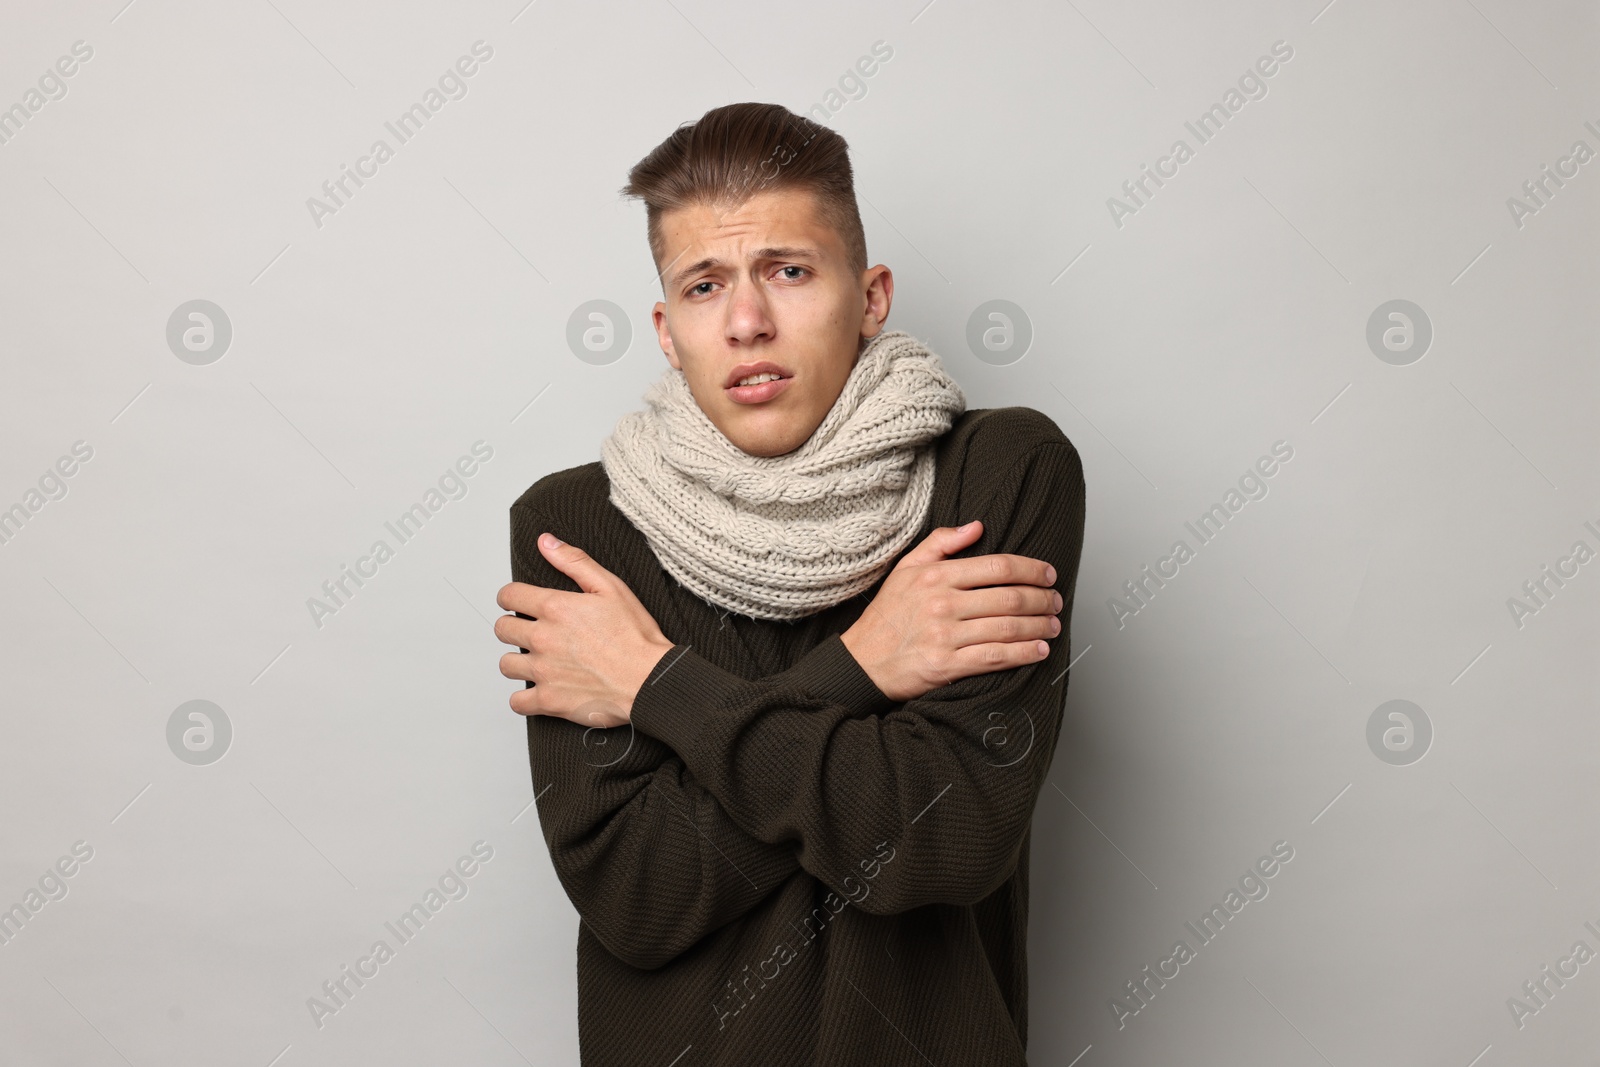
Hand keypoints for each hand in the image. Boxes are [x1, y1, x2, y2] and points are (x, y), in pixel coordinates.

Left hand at [495, 532, 674, 727]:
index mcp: (556, 608)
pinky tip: (539, 690)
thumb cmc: (636, 637)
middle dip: (513, 627)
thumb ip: (574, 561)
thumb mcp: (611, 587)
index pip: (509, 596)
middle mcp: (543, 638)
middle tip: (533, 632)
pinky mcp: (548, 700)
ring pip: (506, 664)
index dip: (512, 597)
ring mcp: (543, 671)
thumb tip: (546, 542)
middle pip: (502, 629)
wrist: (650, 680)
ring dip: (518, 662)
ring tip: (537, 661)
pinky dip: (524, 699)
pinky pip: (517, 702)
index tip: (518, 602)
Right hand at [840, 520, 1061, 701]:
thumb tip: (977, 527)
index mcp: (936, 576)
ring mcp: (945, 635)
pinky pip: (995, 657)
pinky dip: (1023, 654)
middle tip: (1056, 602)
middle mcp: (942, 603)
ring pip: (1007, 627)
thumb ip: (940, 543)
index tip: (1048, 575)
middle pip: (1009, 598)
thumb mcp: (906, 568)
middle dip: (1042, 600)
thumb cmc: (887, 616)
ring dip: (1039, 627)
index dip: (1031, 570)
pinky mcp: (946, 665)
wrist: (862, 661)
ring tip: (1053, 626)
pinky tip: (1039, 650)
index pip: (998, 567)